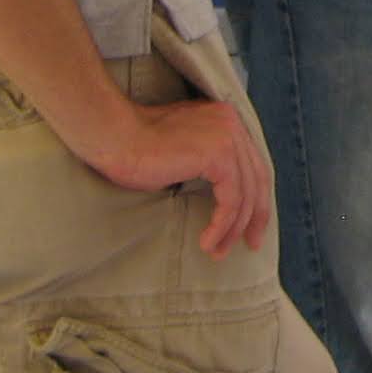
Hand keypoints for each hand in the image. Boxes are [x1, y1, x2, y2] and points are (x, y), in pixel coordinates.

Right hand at [73, 95, 273, 257]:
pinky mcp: (218, 155)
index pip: (252, 164)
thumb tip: (226, 197)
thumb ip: (208, 164)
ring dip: (232, 228)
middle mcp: (232, 123)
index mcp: (225, 120)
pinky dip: (222, 225)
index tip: (251, 228)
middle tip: (250, 245)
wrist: (114, 137)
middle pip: (257, 178)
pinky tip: (207, 242)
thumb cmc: (137, 149)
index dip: (255, 198)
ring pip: (244, 193)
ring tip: (217, 252)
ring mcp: (227, 137)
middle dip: (255, 216)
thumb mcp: (184, 154)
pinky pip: (231, 199)